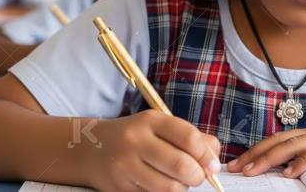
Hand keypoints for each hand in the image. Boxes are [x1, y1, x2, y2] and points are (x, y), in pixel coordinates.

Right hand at [83, 110, 221, 191]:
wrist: (91, 147)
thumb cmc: (136, 136)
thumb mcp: (160, 127)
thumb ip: (191, 137)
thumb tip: (214, 157)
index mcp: (151, 120)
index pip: (189, 138)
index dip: (207, 156)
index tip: (213, 166)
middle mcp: (135, 140)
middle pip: (181, 165)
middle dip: (197, 176)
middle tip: (198, 177)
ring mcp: (125, 165)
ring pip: (169, 187)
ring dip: (181, 188)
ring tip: (178, 181)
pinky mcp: (118, 188)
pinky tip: (160, 185)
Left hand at [227, 116, 305, 178]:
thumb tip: (299, 170)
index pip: (281, 139)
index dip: (258, 149)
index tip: (239, 162)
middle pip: (281, 141)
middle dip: (255, 154)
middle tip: (234, 167)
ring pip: (294, 145)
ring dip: (270, 158)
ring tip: (251, 170)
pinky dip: (303, 161)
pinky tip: (290, 171)